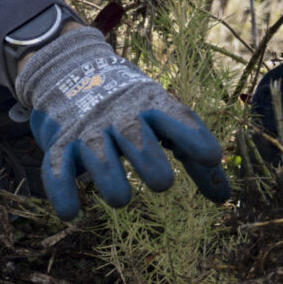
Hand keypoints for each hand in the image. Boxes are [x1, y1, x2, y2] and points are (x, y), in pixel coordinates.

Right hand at [11, 25, 231, 218]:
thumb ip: (193, 157)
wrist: (71, 71)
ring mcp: (89, 128)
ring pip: (97, 151)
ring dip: (108, 175)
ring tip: (121, 199)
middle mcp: (120, 114)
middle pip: (135, 133)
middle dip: (148, 157)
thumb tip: (224, 197)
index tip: (212, 156)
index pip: (176, 117)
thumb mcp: (163, 120)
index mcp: (152, 104)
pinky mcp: (61, 143)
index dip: (193, 136)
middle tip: (163, 184)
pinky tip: (71, 213)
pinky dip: (62, 189)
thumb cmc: (132, 107)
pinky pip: (58, 166)